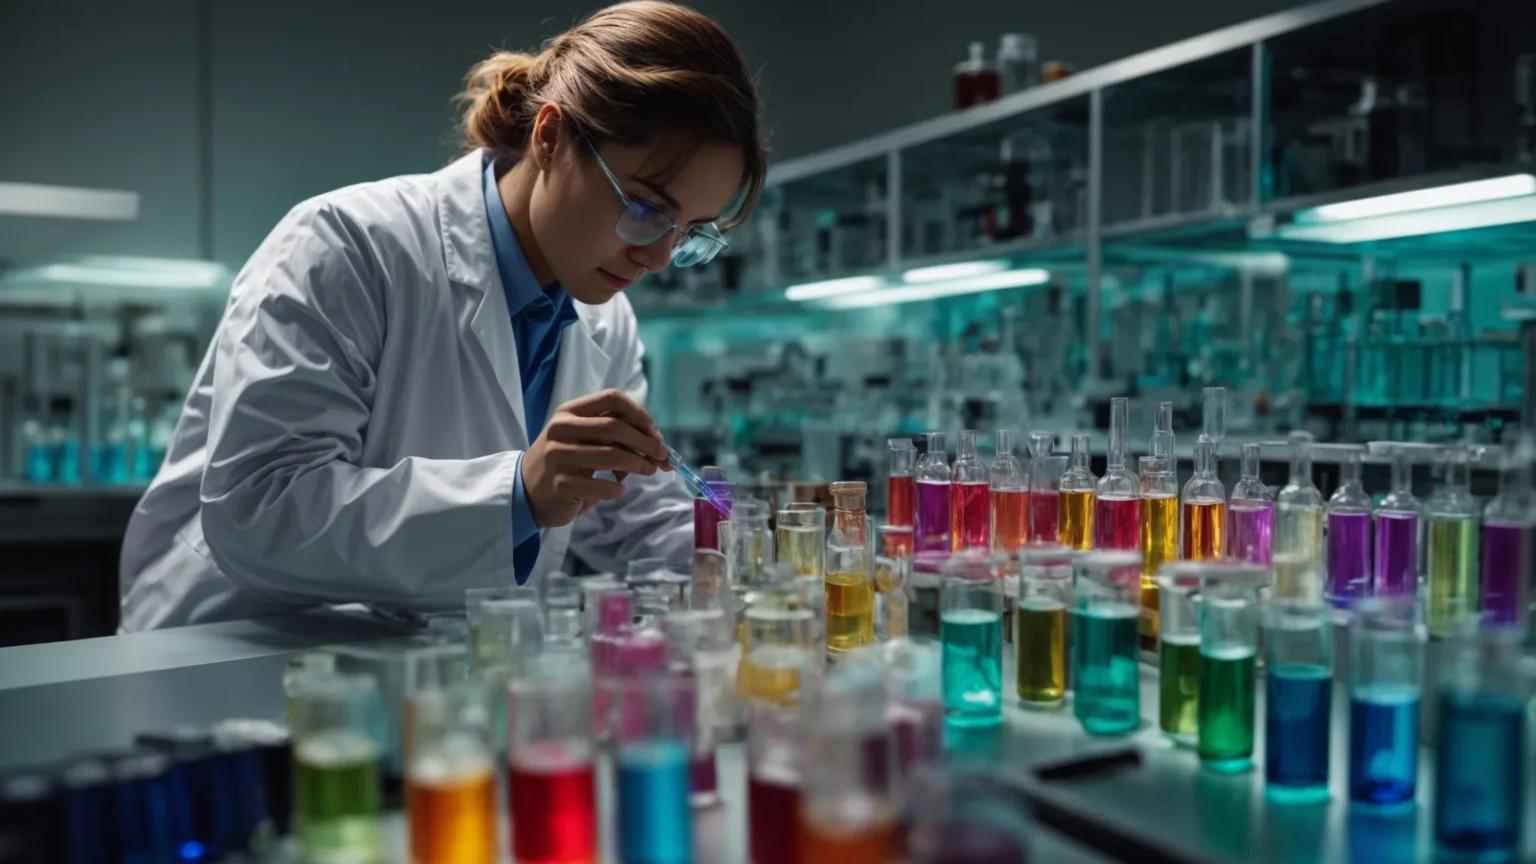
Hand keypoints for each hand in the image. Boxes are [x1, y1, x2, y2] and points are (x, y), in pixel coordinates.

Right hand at [520, 389, 671, 527]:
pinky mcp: (559, 483)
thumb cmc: (565, 461)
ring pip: (610, 455)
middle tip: (661, 457)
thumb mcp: (584, 439)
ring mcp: (558, 456)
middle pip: (614, 426)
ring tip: (648, 471)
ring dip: (637, 464)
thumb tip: (656, 443)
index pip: (612, 398)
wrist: (527, 489)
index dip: (639, 413)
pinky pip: (599, 485)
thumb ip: (614, 436)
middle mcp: (561, 428)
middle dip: (645, 442)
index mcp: (570, 411)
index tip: (655, 432)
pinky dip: (616, 489)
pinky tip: (620, 490)